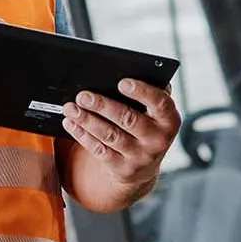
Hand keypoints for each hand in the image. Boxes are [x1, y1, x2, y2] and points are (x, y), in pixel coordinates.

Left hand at [60, 79, 179, 187]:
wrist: (143, 168)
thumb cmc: (145, 126)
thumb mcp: (153, 113)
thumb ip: (146, 95)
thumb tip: (123, 72)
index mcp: (169, 120)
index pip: (160, 103)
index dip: (142, 92)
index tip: (122, 82)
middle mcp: (158, 140)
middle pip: (128, 119)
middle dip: (103, 106)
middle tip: (83, 95)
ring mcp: (141, 157)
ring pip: (110, 135)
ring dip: (87, 120)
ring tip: (71, 108)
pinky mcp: (122, 169)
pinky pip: (99, 150)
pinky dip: (82, 135)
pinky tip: (71, 123)